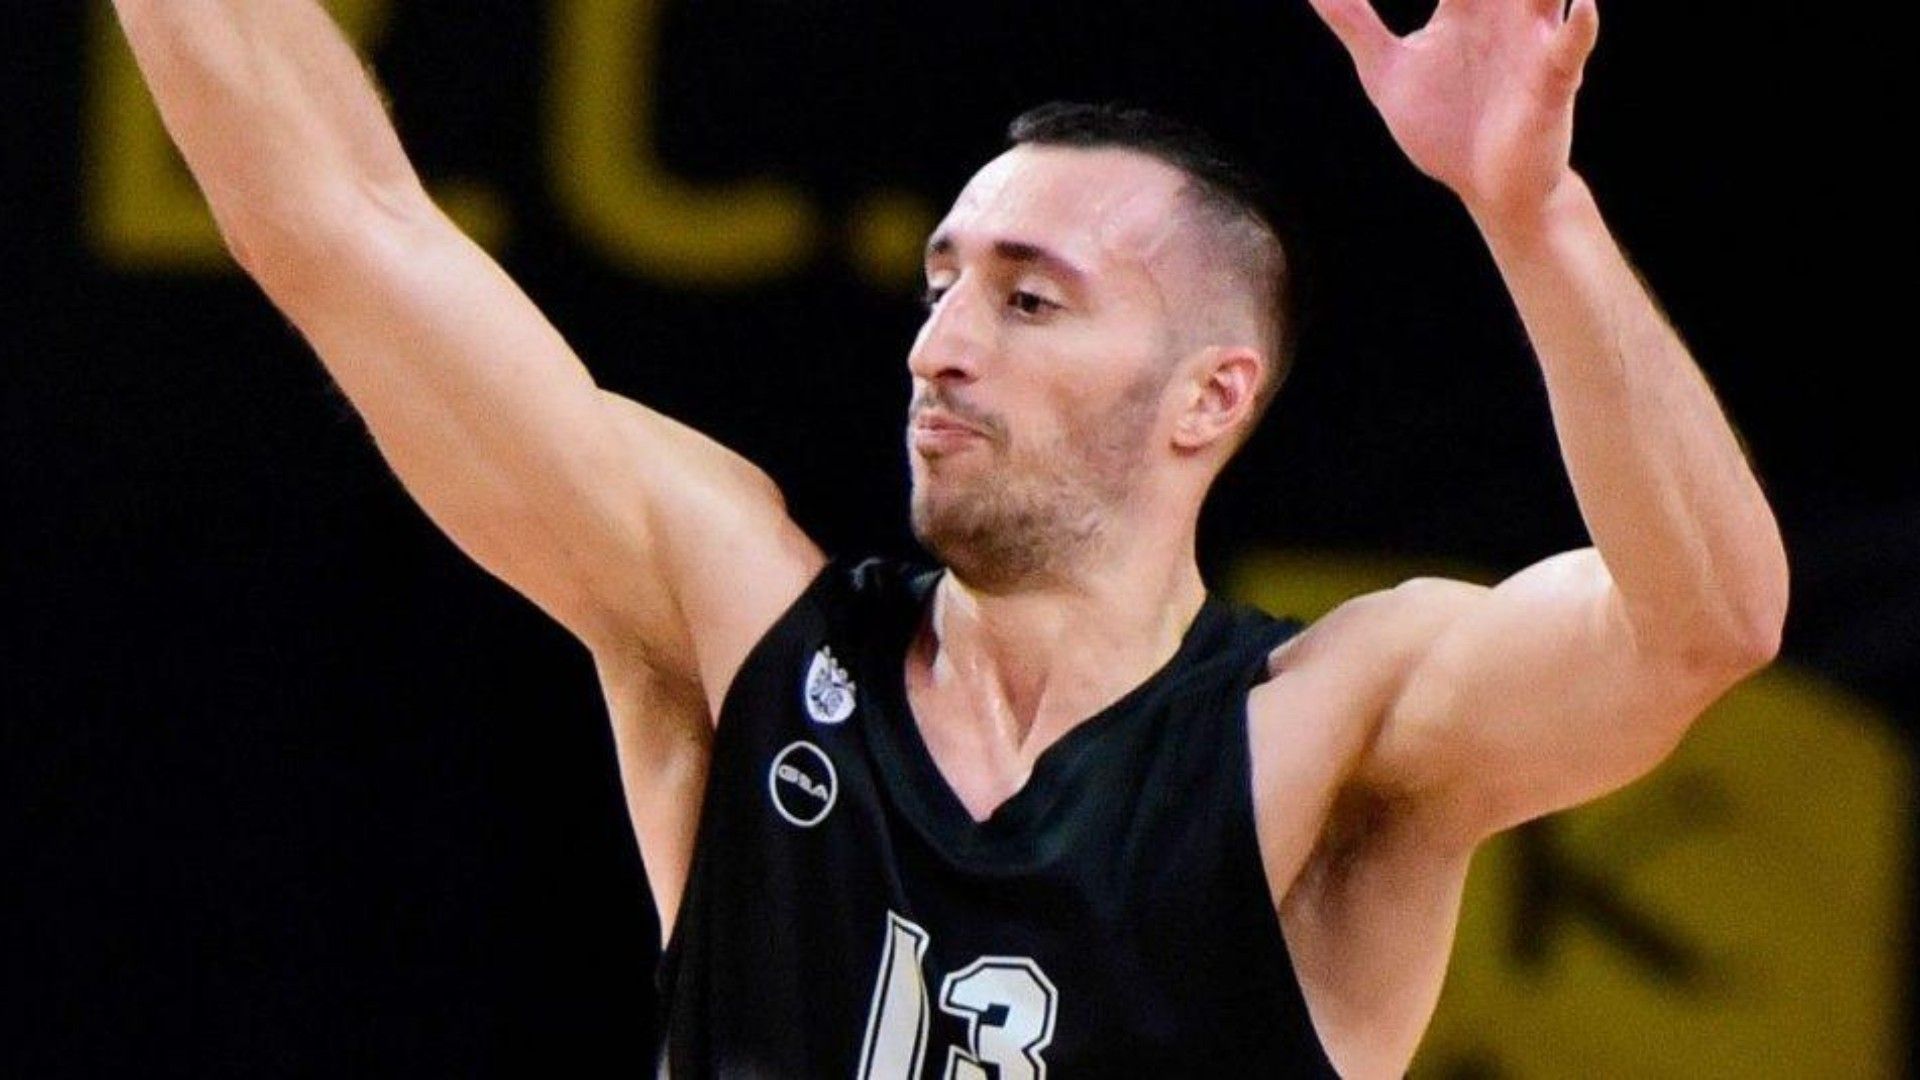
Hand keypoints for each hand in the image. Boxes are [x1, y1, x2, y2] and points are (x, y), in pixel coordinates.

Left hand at [1306, 0, 1600, 226]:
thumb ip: (1353, 23)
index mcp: (1466, 3)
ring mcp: (1533, 41)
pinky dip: (1577, 26)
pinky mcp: (1552, 82)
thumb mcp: (1385, 72)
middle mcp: (1504, 10)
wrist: (1485, 188)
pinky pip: (1569, 48)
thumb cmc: (1444, 126)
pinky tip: (1579, 8)